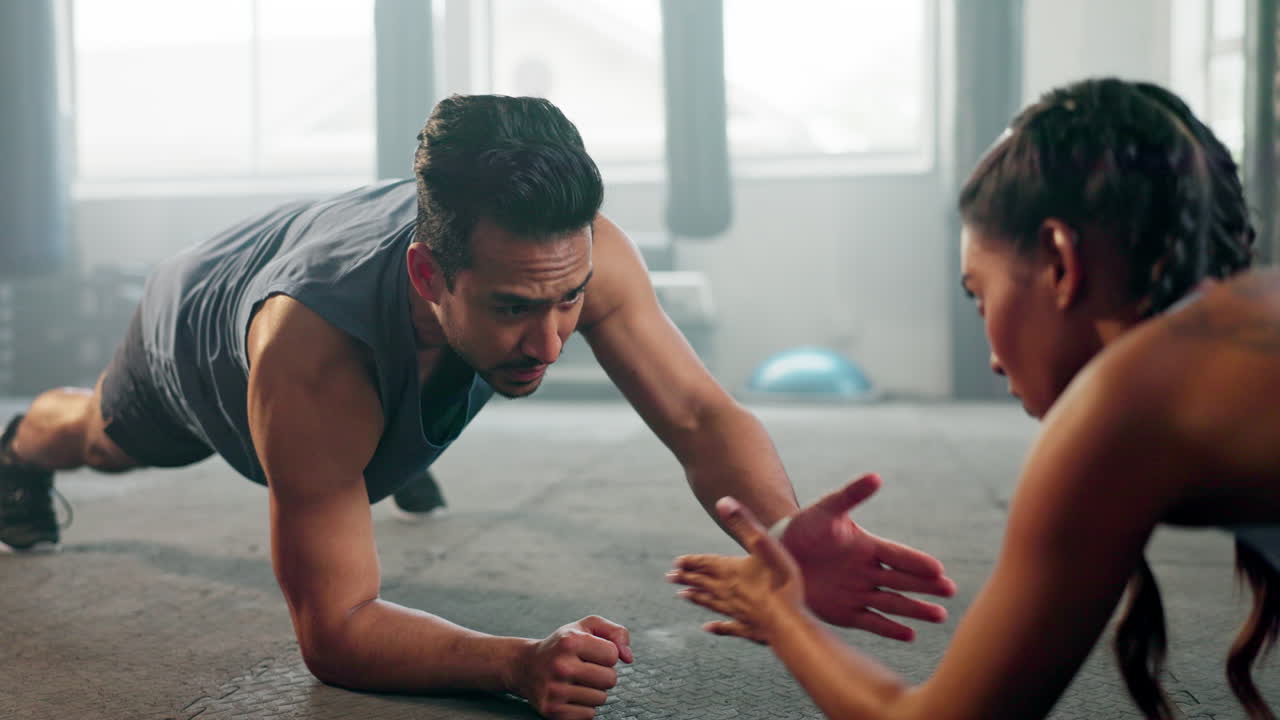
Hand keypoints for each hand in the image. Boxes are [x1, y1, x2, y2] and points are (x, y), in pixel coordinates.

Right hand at [512, 616, 633, 719]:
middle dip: (603, 674)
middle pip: (610, 679)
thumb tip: (628, 658)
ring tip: (576, 681)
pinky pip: (589, 714)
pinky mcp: (552, 711)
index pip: (613, 654)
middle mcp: (561, 665)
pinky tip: (570, 695)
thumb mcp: (586, 627)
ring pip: (601, 698)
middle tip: (586, 669)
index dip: (606, 654)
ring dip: (594, 691)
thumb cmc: (562, 645)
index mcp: (570, 641)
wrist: (525, 666)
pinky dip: (584, 706)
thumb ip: (616, 632)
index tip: (591, 652)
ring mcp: (555, 690)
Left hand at [669, 497, 806, 644]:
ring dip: (696, 598)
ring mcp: (737, 612)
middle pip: (703, 583)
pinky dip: (717, 627)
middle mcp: (728, 592)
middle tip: (669, 577)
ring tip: (682, 596)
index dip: (692, 561)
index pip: (706, 564)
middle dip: (687, 578)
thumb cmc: (780, 582)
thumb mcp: (764, 546)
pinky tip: (708, 629)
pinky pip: (728, 628)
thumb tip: (723, 501)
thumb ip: (744, 523)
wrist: (789, 622)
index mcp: (731, 571)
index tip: (676, 562)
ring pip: (710, 603)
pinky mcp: (748, 629)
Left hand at [781, 473, 956, 639]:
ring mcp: (858, 593)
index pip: (898, 555)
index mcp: (868, 546)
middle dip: (926, 586)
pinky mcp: (845, 612)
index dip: (917, 562)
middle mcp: (868, 572)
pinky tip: (910, 635)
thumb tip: (876, 476)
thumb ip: (851, 495)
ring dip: (916, 609)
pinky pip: (871, 621)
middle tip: (949, 591)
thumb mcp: (826, 509)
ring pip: (893, 603)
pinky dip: (890, 629)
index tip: (938, 569)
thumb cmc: (804, 527)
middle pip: (903, 580)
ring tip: (939, 615)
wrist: (779, 554)